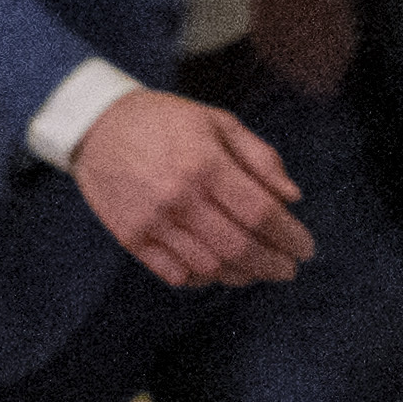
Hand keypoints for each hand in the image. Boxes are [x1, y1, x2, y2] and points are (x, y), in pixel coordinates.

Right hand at [71, 89, 311, 286]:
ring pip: (209, 267)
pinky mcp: (130, 238)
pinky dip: (202, 280)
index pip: (260, 213)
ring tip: (258, 271)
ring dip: (242, 275)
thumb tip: (293, 198)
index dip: (289, 236)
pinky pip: (174, 274)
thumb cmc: (166, 121)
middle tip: (288, 269)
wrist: (96, 125)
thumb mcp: (219, 122)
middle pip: (239, 247)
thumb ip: (260, 158)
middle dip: (273, 264)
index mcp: (206, 165)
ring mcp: (152, 221)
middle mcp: (179, 197)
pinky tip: (218, 271)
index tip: (305, 248)